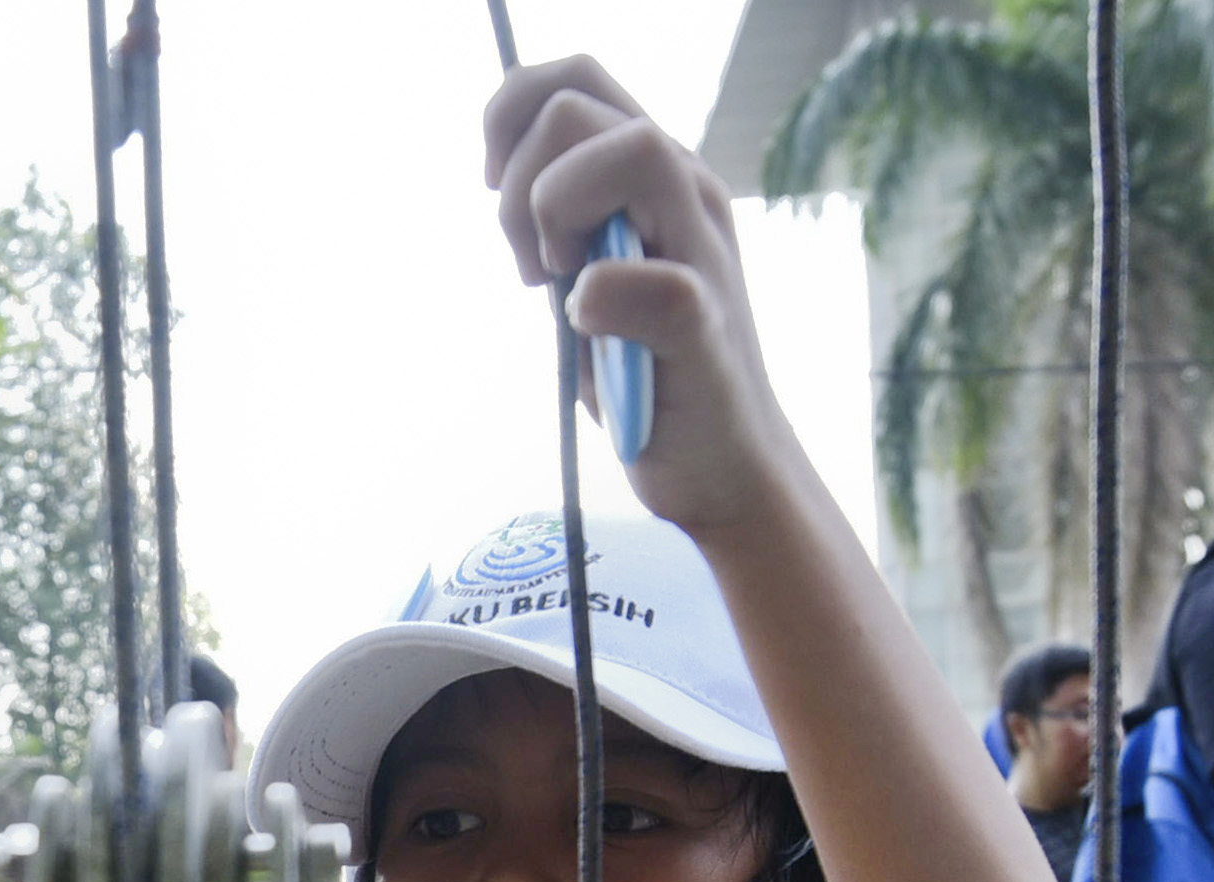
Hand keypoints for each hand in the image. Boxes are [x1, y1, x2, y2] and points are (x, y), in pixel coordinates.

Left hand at [485, 59, 800, 535]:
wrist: (720, 469)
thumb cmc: (650, 375)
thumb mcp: (590, 277)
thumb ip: (563, 222)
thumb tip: (502, 170)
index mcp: (656, 176)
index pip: (574, 78)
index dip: (510, 114)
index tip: (492, 188)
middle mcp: (687, 192)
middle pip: (575, 105)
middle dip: (519, 182)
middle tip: (530, 265)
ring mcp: (703, 250)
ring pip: (628, 150)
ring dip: (555, 216)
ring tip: (558, 288)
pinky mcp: (703, 321)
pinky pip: (643, 279)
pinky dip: (597, 304)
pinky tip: (591, 334)